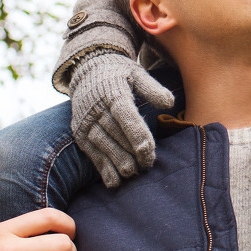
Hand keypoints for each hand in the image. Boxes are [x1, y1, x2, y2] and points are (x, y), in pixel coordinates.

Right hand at [69, 50, 175, 188]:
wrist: (87, 68)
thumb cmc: (118, 73)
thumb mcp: (136, 73)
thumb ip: (152, 88)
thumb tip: (170, 103)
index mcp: (113, 92)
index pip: (125, 115)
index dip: (136, 134)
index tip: (148, 150)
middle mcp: (96, 108)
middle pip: (115, 133)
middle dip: (131, 151)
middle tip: (147, 165)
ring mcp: (86, 122)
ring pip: (102, 144)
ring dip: (117, 161)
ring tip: (132, 173)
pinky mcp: (80, 133)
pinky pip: (91, 153)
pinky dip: (102, 168)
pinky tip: (114, 182)